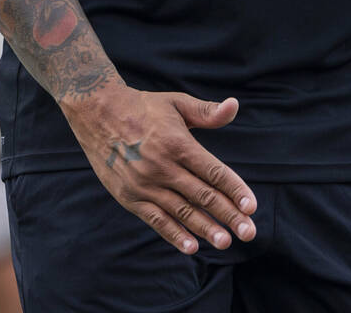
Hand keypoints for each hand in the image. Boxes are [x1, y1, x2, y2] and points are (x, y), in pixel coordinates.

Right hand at [61, 82, 257, 254]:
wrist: (98, 113)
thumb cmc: (144, 106)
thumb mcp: (176, 103)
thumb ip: (206, 111)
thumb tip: (235, 106)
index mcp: (177, 143)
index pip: (213, 171)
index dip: (234, 189)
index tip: (251, 207)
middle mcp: (162, 166)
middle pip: (202, 196)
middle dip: (228, 215)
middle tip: (249, 233)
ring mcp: (145, 184)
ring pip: (181, 212)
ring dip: (205, 229)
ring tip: (226, 242)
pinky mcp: (130, 197)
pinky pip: (156, 220)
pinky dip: (174, 235)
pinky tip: (191, 246)